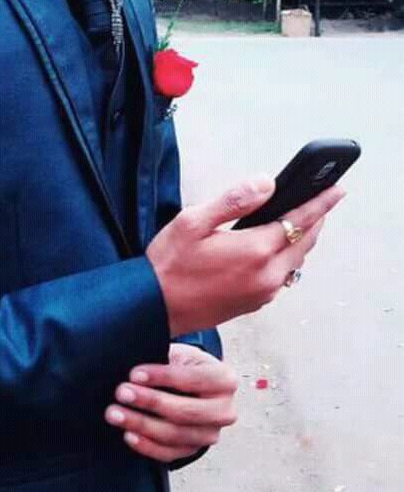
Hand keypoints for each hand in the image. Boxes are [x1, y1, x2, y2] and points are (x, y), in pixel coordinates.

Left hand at [104, 343, 237, 462]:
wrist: (190, 387)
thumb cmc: (183, 366)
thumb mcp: (181, 354)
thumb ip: (166, 357)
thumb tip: (136, 369)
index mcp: (225, 380)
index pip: (194, 379)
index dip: (163, 376)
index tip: (134, 373)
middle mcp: (225, 410)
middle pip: (185, 412)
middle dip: (150, 402)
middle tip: (121, 393)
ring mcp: (211, 434)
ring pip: (175, 435)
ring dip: (142, 425)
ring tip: (115, 414)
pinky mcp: (195, 450)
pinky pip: (170, 453)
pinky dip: (147, 446)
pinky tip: (128, 435)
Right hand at [146, 175, 345, 335]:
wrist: (154, 308)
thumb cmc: (169, 265)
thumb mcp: (193, 221)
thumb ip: (234, 201)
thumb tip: (266, 184)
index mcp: (255, 250)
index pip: (300, 220)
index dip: (321, 203)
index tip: (336, 190)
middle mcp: (266, 274)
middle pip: (304, 242)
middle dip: (314, 219)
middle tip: (321, 201)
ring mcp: (263, 292)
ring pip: (295, 261)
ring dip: (302, 239)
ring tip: (300, 220)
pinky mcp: (255, 303)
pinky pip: (282, 276)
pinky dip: (287, 257)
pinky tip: (275, 248)